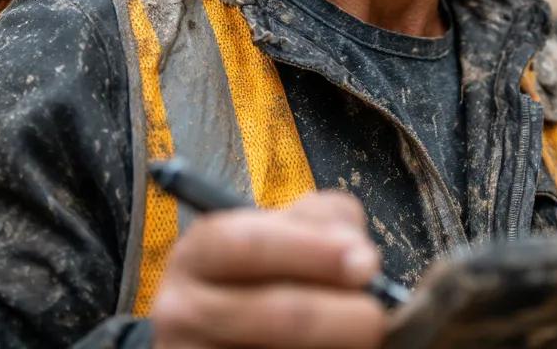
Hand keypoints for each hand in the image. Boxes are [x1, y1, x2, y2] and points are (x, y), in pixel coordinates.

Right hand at [151, 191, 386, 347]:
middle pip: (275, 313)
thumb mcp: (281, 232)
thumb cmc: (264, 276)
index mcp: (199, 253)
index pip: (248, 245)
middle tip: (374, 317)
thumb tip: (356, 250)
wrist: (223, 334)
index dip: (310, 251)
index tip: (366, 263)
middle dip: (340, 316)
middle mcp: (182, 308)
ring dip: (333, 346)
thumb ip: (321, 220)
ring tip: (358, 339)